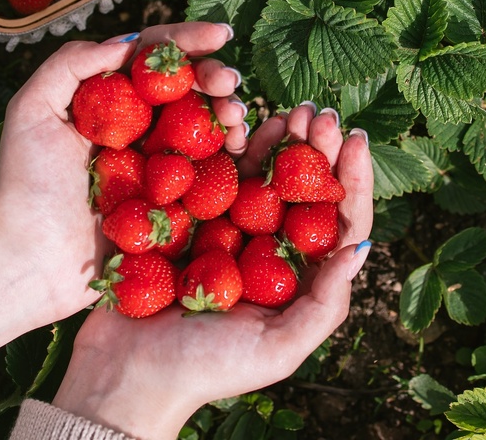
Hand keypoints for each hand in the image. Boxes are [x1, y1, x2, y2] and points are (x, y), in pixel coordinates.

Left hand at [0, 22, 246, 353]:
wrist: (28, 258)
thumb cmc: (23, 184)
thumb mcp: (32, 109)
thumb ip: (72, 64)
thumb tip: (127, 42)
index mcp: (109, 102)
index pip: (155, 60)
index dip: (188, 42)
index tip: (221, 35)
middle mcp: (138, 131)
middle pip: (188, 91)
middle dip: (215, 78)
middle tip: (229, 82)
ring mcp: (160, 169)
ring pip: (206, 129)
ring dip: (230, 114)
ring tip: (235, 116)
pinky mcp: (174, 208)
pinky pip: (214, 178)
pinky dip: (236, 158)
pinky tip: (242, 148)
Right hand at [50, 105, 373, 439]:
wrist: (125, 373)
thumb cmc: (204, 371)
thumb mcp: (276, 350)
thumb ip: (323, 305)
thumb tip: (360, 249)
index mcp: (297, 277)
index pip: (337, 221)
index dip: (351, 178)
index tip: (354, 139)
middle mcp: (267, 249)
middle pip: (304, 188)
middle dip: (318, 147)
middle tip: (322, 113)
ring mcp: (227, 228)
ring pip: (264, 173)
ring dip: (281, 139)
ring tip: (292, 111)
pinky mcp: (186, 216)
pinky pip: (214, 172)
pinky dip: (230, 145)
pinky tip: (240, 121)